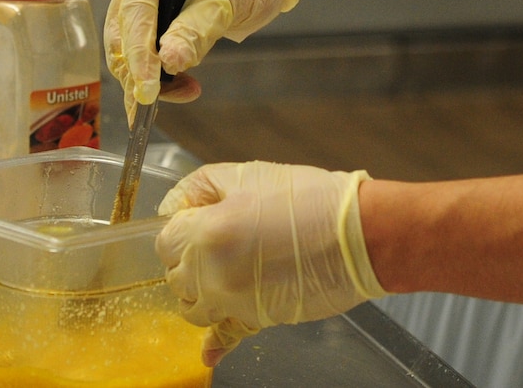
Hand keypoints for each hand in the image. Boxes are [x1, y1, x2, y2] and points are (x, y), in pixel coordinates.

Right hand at [105, 0, 306, 111]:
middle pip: (122, 30)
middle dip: (135, 69)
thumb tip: (169, 61)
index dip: (138, 48)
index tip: (147, 84)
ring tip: (185, 91)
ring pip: (128, 49)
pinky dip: (160, 78)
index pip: (135, 5)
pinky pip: (147, 56)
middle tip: (153, 100)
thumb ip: (199, 26)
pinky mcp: (157, 24)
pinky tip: (182, 89)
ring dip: (147, 78)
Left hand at [156, 160, 386, 364]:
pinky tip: (209, 349)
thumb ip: (198, 187)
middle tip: (219, 238)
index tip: (200, 219)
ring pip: (193, 306)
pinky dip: (215, 342)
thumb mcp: (247, 173)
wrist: (358, 234)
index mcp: (205, 234)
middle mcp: (212, 275)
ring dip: (201, 289)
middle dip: (188, 258)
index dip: (182, 227)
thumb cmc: (310, 199)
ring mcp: (232, 302)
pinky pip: (223, 336)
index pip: (164, 241)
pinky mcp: (255, 319)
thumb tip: (173, 209)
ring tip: (227, 268)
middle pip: (174, 275)